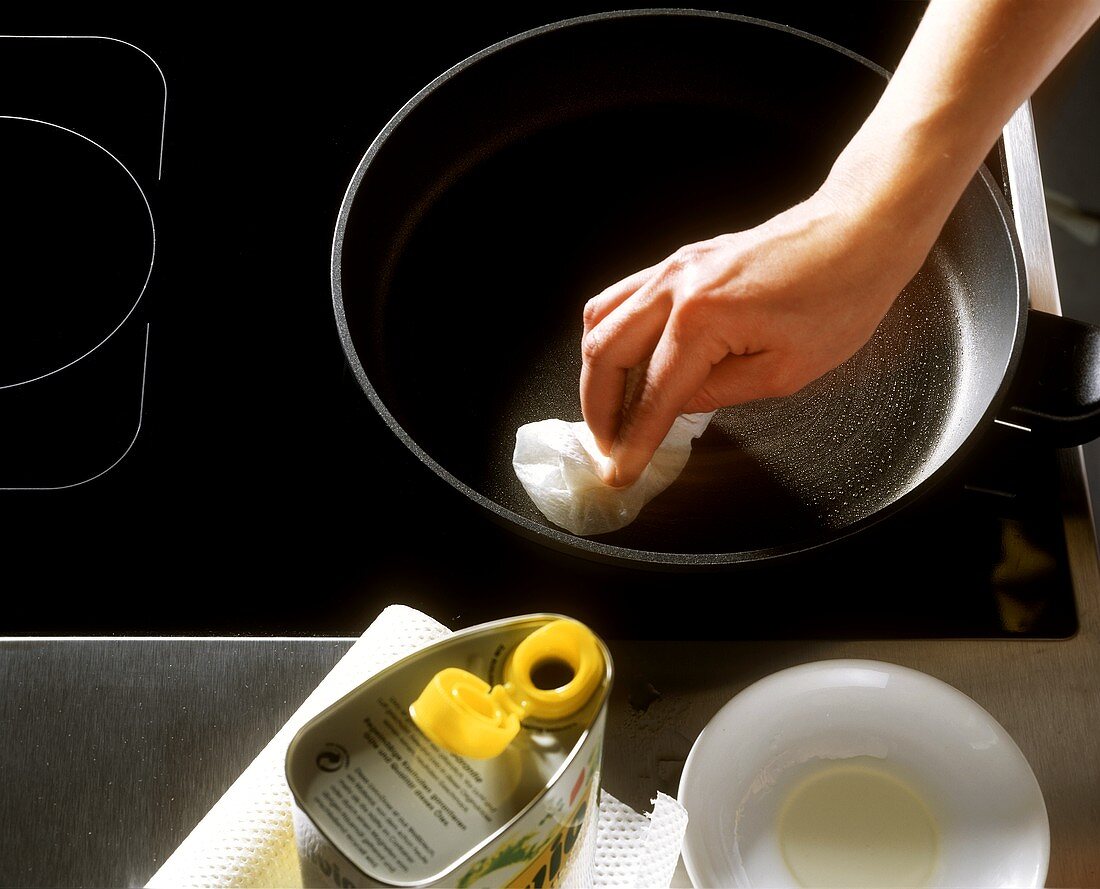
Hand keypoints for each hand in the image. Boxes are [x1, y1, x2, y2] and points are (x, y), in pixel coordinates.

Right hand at [579, 182, 930, 486]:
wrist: (859, 230)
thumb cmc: (840, 295)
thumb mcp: (786, 371)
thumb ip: (720, 393)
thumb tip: (678, 405)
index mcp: (701, 318)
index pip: (654, 395)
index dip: (634, 441)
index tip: (621, 471)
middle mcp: (675, 286)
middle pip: (605, 352)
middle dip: (598, 408)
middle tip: (605, 446)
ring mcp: (674, 267)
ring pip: (601, 318)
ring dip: (597, 369)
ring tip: (608, 408)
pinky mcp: (681, 261)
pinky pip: (622, 297)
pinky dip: (612, 334)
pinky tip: (625, 361)